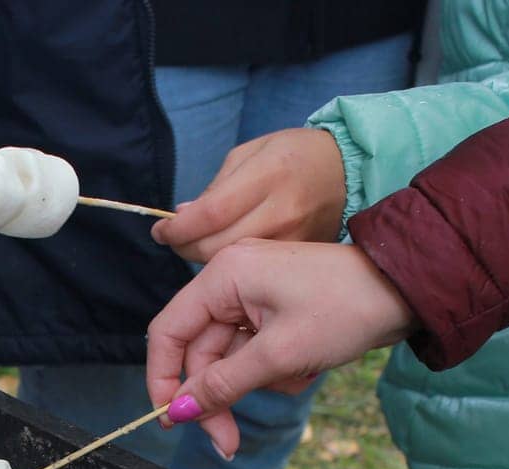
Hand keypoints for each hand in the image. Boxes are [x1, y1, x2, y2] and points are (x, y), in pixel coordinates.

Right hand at [147, 240, 415, 457]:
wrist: (406, 291)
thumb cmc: (346, 309)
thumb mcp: (279, 355)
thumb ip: (223, 384)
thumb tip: (180, 412)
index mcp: (223, 277)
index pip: (168, 333)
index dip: (163, 380)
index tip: (172, 421)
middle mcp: (230, 281)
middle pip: (200, 353)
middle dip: (218, 397)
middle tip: (229, 442)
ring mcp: (252, 295)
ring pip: (229, 358)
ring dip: (257, 382)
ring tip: (298, 377)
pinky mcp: (273, 309)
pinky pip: (255, 352)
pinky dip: (275, 370)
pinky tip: (306, 368)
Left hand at [151, 129, 345, 261]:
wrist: (347, 172)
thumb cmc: (293, 155)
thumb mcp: (249, 154)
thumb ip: (214, 188)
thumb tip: (182, 217)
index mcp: (268, 175)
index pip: (210, 214)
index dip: (177, 229)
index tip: (161, 231)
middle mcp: (282, 211)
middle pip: (216, 247)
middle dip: (185, 247)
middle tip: (176, 240)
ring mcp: (294, 239)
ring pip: (232, 265)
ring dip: (205, 259)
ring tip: (199, 244)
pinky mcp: (299, 258)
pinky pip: (253, 273)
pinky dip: (232, 268)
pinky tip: (227, 255)